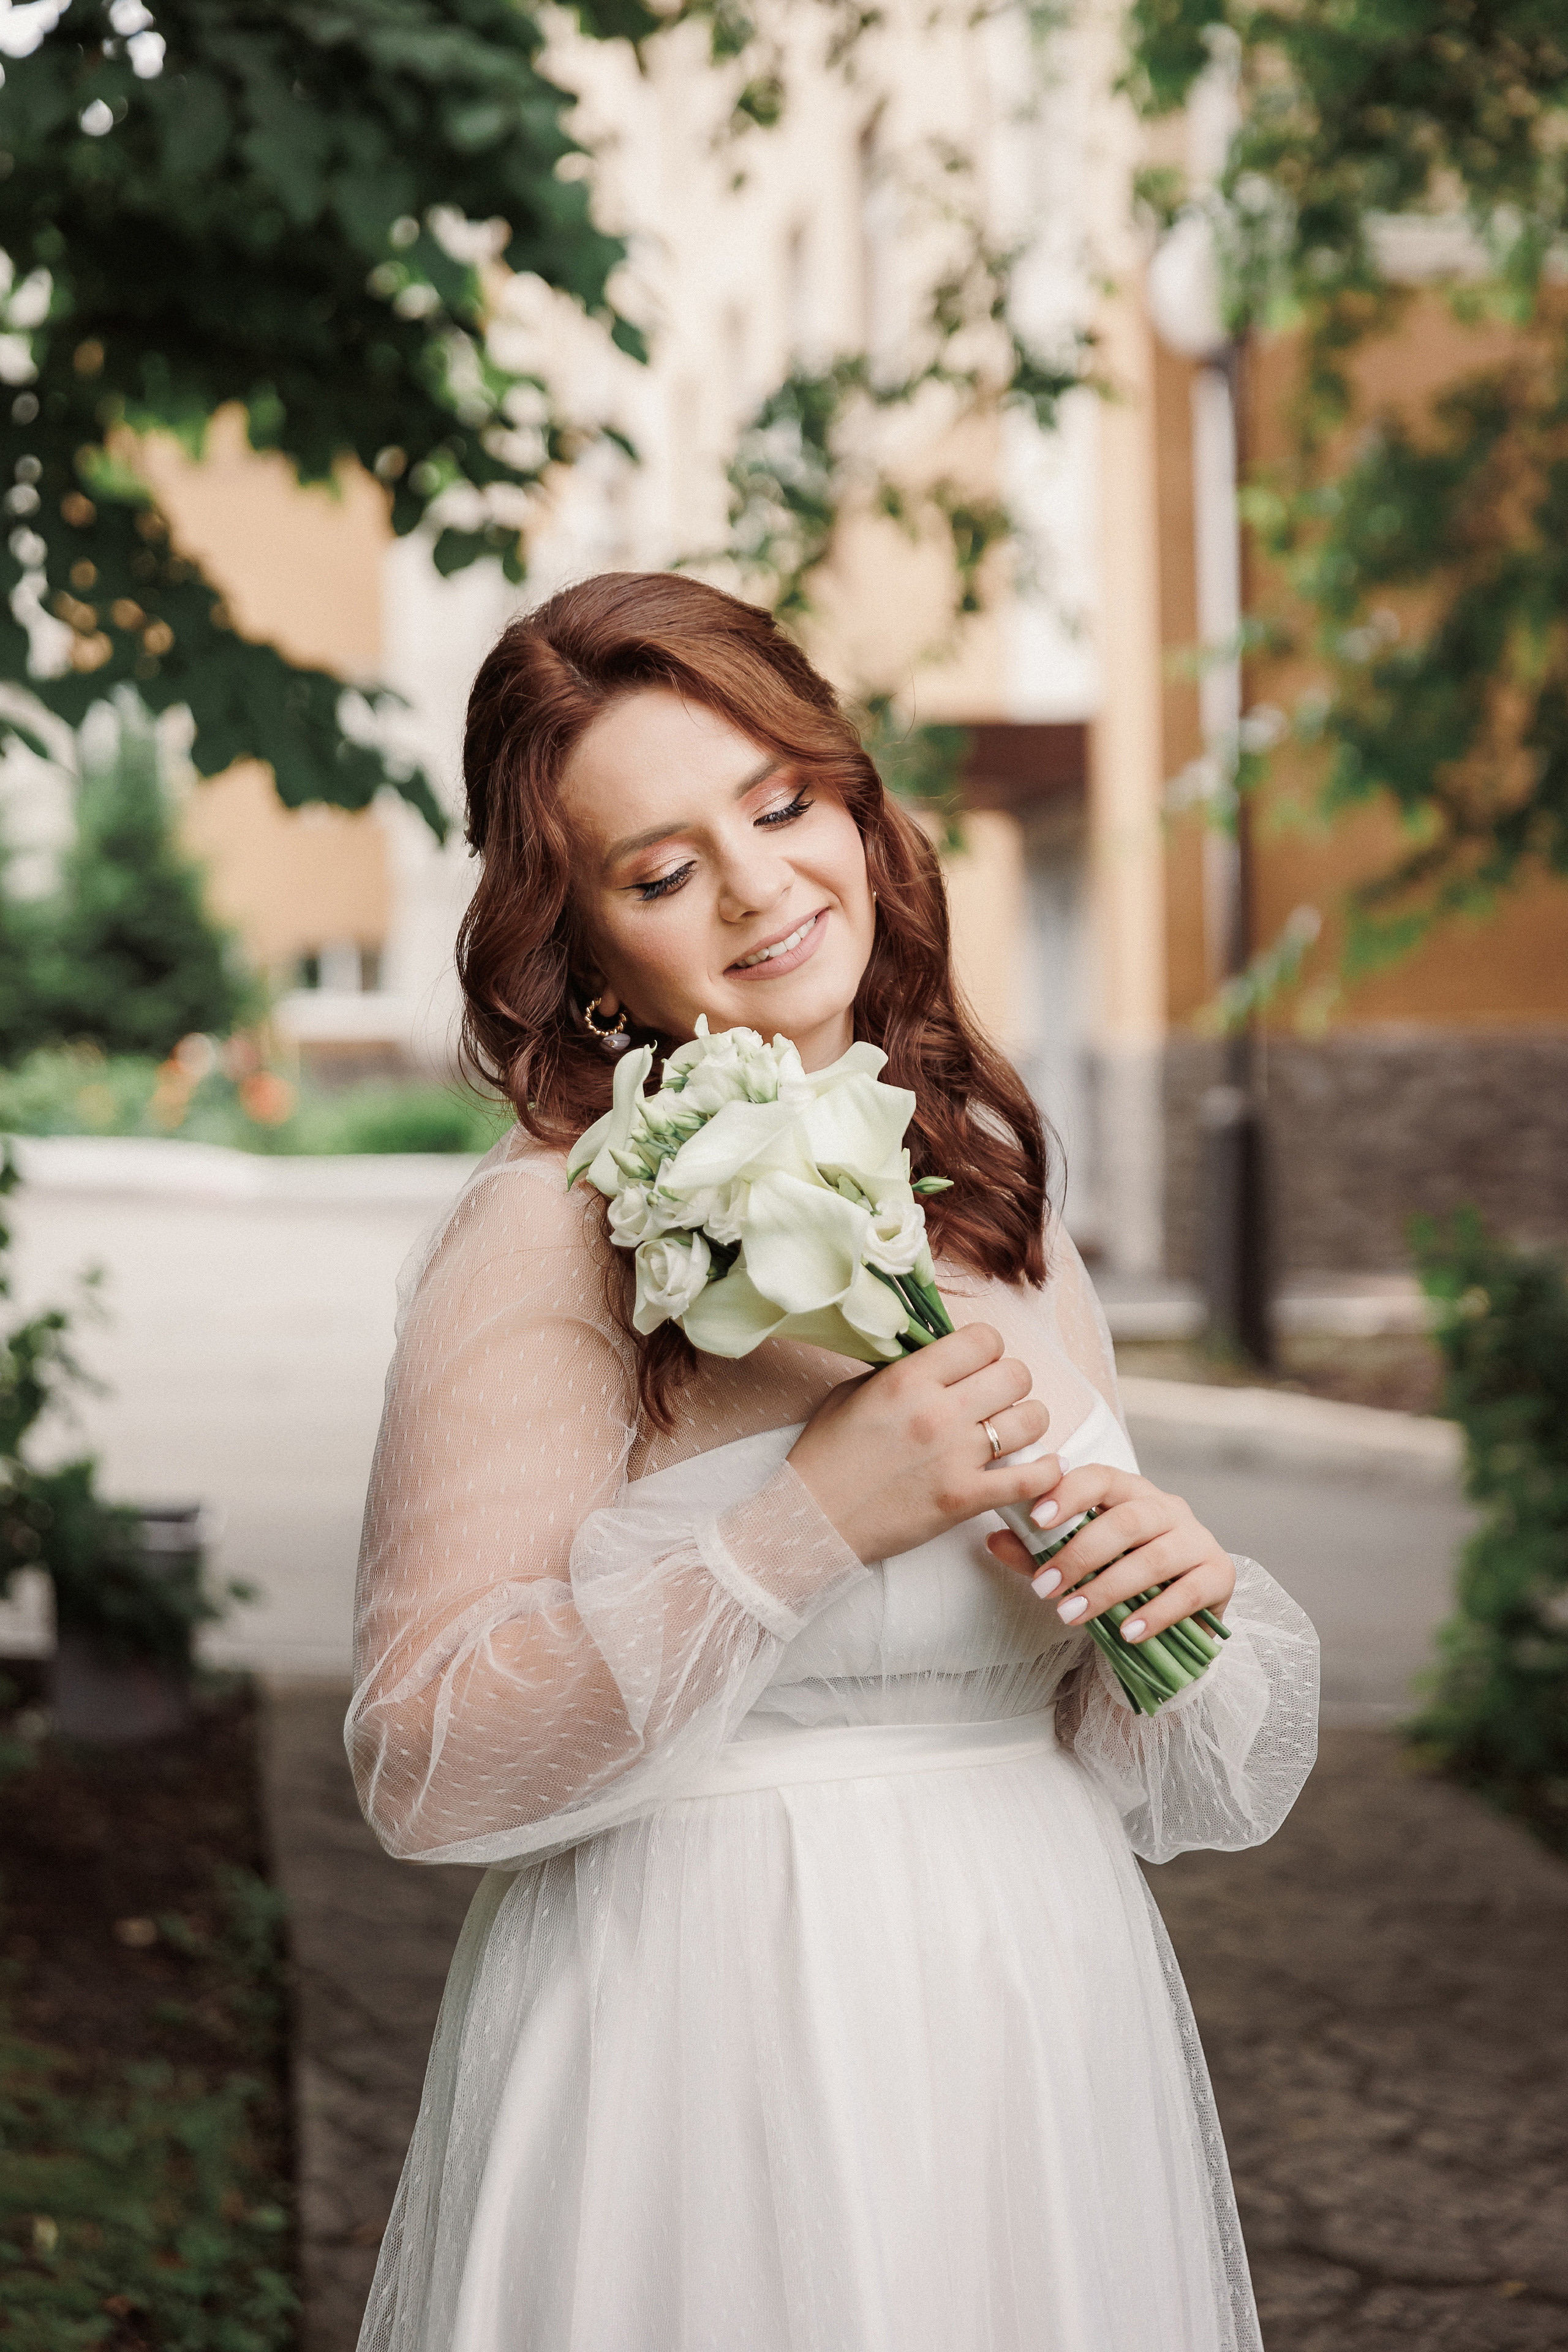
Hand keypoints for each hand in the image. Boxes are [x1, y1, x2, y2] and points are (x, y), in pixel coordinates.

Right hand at [788, 1323, 1056, 1564]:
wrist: (812, 1520)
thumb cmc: (827, 1456)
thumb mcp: (853, 1393)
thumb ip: (900, 1369)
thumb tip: (940, 1357)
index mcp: (909, 1378)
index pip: (983, 1339)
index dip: (987, 1350)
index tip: (978, 1365)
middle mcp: (938, 1411)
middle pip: (1016, 1374)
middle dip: (1012, 1383)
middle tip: (995, 1399)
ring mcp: (956, 1456)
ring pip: (1032, 1419)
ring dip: (1027, 1424)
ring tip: (1011, 1433)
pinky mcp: (966, 1499)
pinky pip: (1031, 1478)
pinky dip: (1045, 1473)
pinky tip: (1042, 1469)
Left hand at [985, 1464, 1234, 1648]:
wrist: (1177, 1614)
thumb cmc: (1119, 1576)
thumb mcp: (1075, 1563)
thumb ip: (1037, 1552)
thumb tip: (993, 1540)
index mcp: (1130, 1491)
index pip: (1100, 1477)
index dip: (1068, 1493)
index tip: (1035, 1519)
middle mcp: (1167, 1507)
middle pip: (1127, 1520)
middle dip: (1080, 1555)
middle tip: (1044, 1588)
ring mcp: (1197, 1539)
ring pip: (1154, 1558)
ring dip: (1109, 1589)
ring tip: (1071, 1615)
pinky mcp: (1219, 1574)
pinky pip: (1188, 1593)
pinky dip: (1155, 1614)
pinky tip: (1126, 1633)